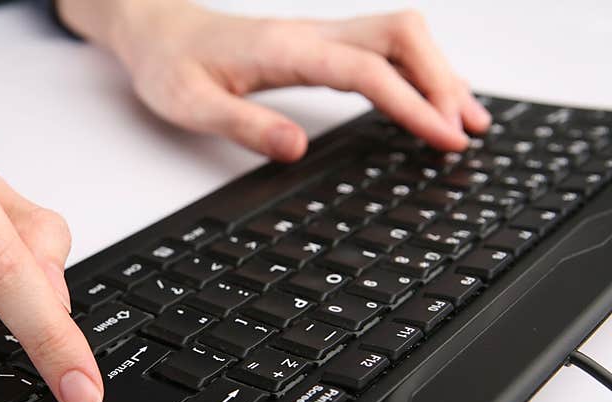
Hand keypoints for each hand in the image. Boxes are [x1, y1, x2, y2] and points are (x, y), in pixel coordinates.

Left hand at [59, 1, 490, 160]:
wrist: (157, 32)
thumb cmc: (170, 66)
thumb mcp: (191, 105)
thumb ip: (243, 124)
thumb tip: (295, 147)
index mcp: (286, 50)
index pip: (368, 70)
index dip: (412, 103)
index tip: (444, 138)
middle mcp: (311, 36)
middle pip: (401, 36)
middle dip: (442, 79)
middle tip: (465, 131)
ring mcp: (318, 38)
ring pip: (399, 38)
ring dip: (437, 74)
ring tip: (466, 120)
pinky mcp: (317, 47)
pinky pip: (381, 51)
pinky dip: (414, 74)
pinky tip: (425, 100)